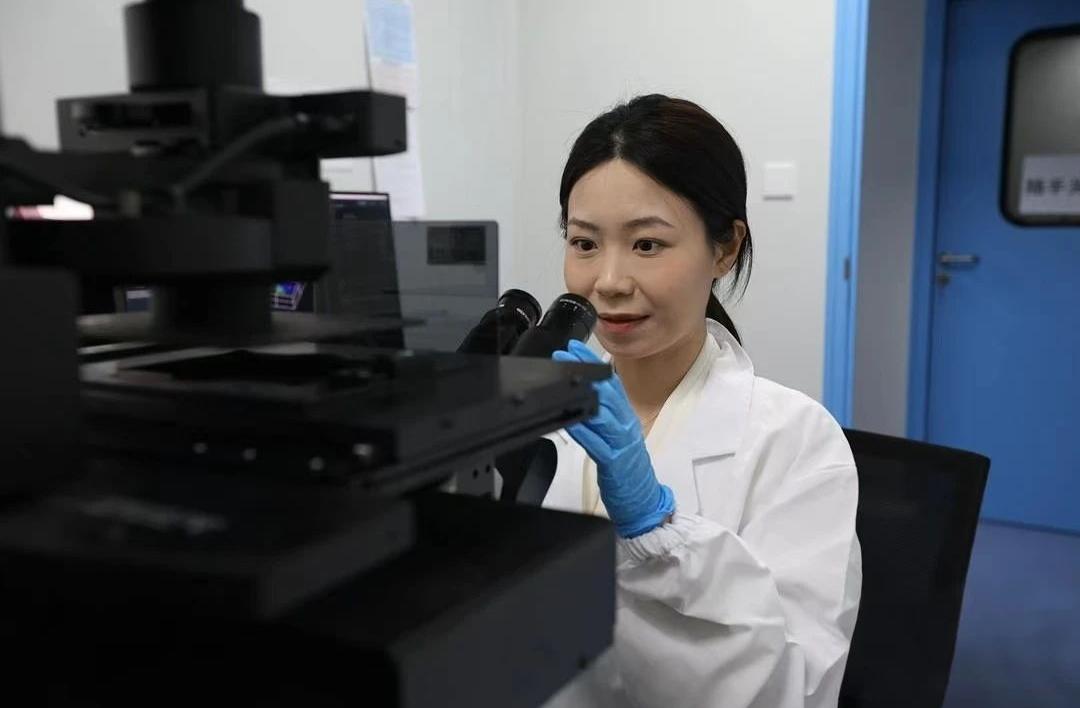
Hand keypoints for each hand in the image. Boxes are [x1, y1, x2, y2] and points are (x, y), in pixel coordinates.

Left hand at [553, 340, 674, 537]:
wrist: (642, 500)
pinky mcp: (614, 462)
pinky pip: (597, 443)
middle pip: (606, 392)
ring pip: (604, 413)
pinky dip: (584, 430)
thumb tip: (586, 395)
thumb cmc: (626, 468)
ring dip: (584, 394)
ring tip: (566, 379)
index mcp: (626, 417)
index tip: (575, 349)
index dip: (593, 364)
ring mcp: (622, 443)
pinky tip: (572, 420)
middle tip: (565, 356)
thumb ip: (603, 416)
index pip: (610, 384)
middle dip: (585, 372)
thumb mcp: (616, 436)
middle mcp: (626, 425)